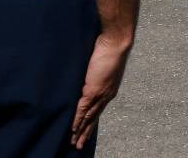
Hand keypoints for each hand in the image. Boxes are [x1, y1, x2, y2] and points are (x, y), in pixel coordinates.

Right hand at [71, 34, 131, 150]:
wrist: (114, 42)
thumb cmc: (107, 49)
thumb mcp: (99, 66)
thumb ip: (93, 75)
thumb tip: (84, 80)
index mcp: (109, 90)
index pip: (98, 110)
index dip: (91, 122)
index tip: (86, 132)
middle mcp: (106, 95)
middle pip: (94, 118)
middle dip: (86, 132)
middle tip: (79, 145)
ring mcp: (100, 94)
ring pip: (89, 117)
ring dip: (80, 131)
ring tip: (74, 142)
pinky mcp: (93, 90)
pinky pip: (83, 109)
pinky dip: (77, 120)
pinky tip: (73, 129)